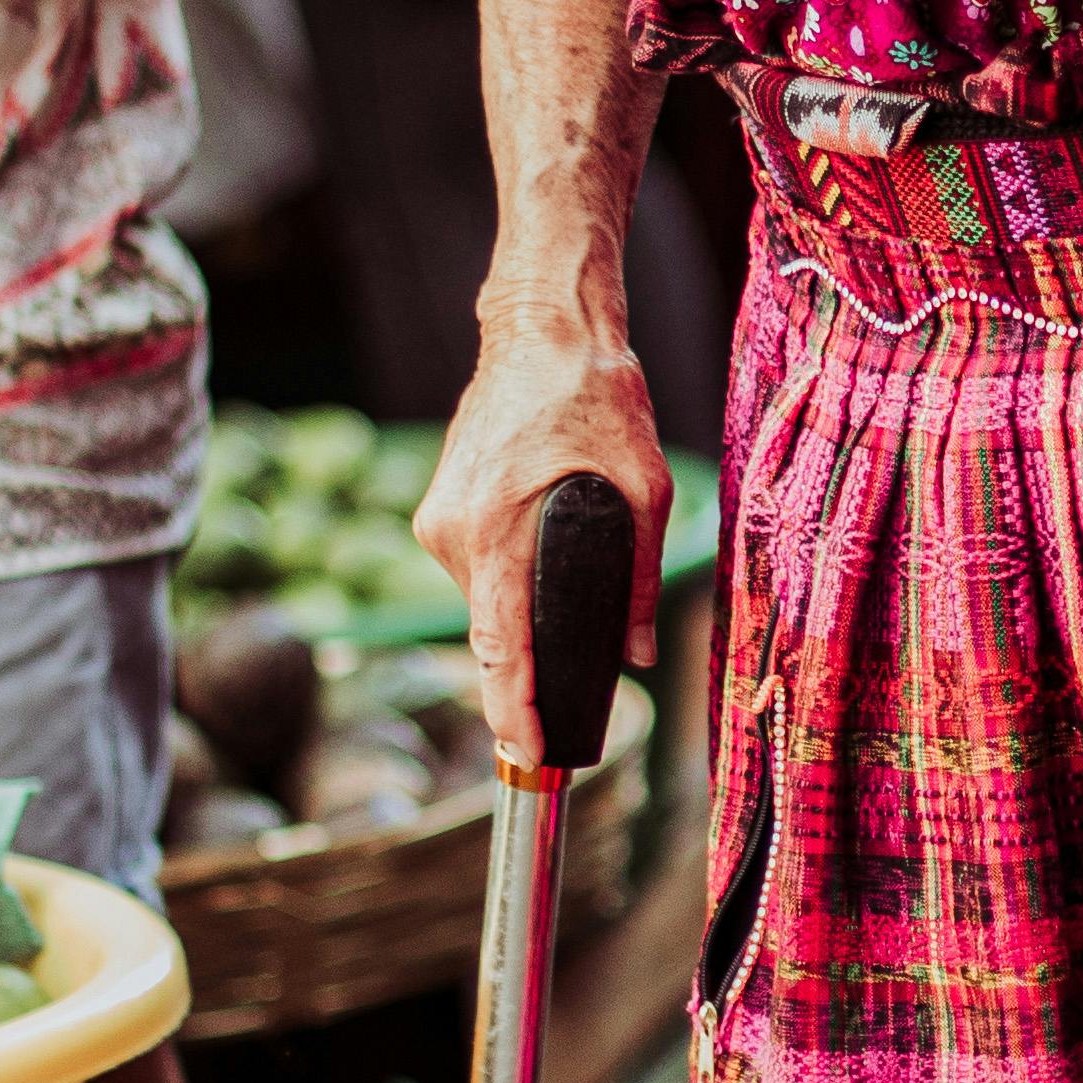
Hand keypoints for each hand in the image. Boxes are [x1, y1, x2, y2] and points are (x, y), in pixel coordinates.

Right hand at [415, 308, 671, 766]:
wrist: (541, 326)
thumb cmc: (594, 392)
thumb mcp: (644, 485)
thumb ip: (640, 575)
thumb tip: (637, 653)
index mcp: (494, 531)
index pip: (499, 646)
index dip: (513, 710)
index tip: (528, 755)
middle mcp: (450, 532)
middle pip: (492, 630)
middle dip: (528, 669)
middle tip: (569, 713)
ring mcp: (438, 519)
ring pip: (485, 599)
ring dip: (523, 611)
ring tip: (575, 585)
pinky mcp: (440, 507)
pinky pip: (478, 567)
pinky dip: (510, 577)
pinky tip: (545, 555)